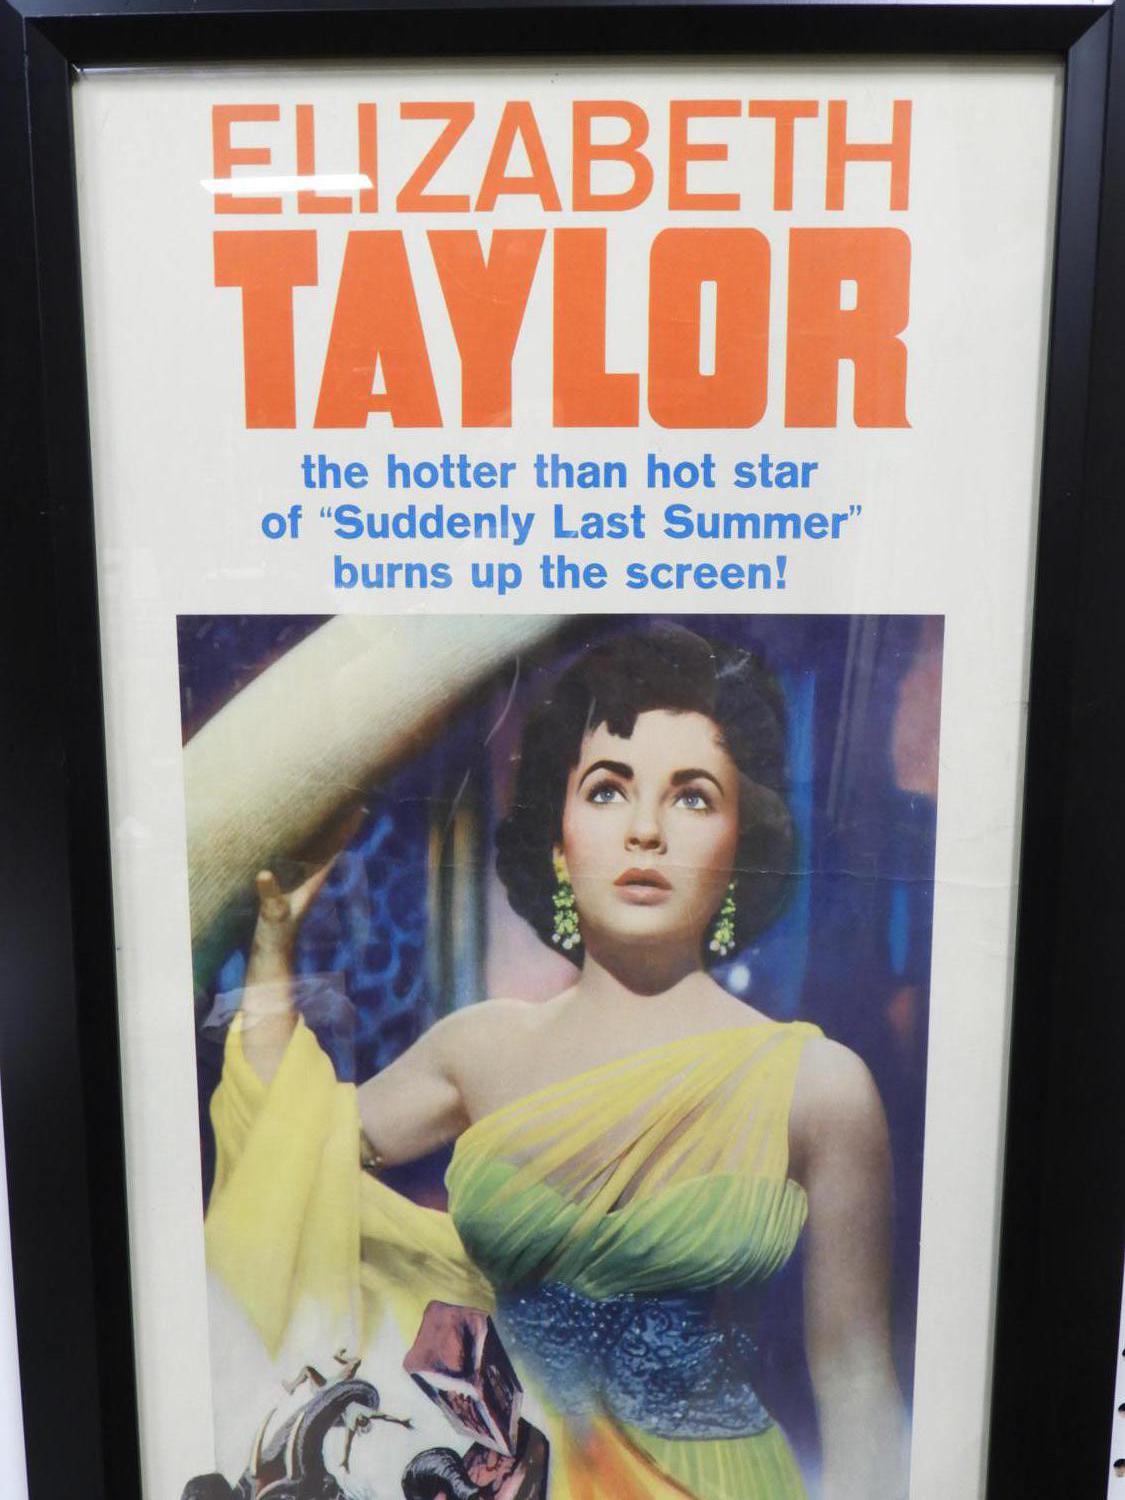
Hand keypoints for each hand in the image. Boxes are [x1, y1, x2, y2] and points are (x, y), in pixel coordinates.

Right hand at [246, 805, 365, 989]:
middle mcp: (309, 879)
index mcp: (312, 882)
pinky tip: (303, 834)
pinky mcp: (288, 887)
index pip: (333, 849)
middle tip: (352, 797)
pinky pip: (301, 858)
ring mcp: (300, 883)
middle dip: (340, 823)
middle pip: (329, 845)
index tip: (360, 809)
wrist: (272, 956)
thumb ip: (270, 895)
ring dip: (325, 830)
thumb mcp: (271, 914)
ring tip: (332, 807)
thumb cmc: (275, 935)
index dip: (346, 830)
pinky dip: (305, 843)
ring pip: (317, 850)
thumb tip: (264, 875)